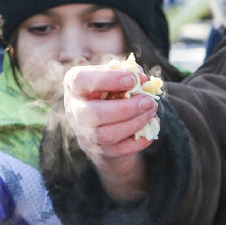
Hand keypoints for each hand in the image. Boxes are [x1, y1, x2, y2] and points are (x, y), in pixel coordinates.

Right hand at [61, 65, 156, 203]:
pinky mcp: (101, 151)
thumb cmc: (108, 92)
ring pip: (106, 135)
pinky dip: (140, 140)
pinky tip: (152, 128)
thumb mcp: (113, 77)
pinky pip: (120, 150)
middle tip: (149, 101)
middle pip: (92, 114)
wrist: (103, 124)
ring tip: (152, 111)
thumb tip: (143, 80)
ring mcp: (86, 135)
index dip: (107, 79)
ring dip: (134, 123)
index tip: (132, 79)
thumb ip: (127, 73)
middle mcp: (74, 111)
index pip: (80, 80)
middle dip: (125, 108)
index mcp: (74, 87)